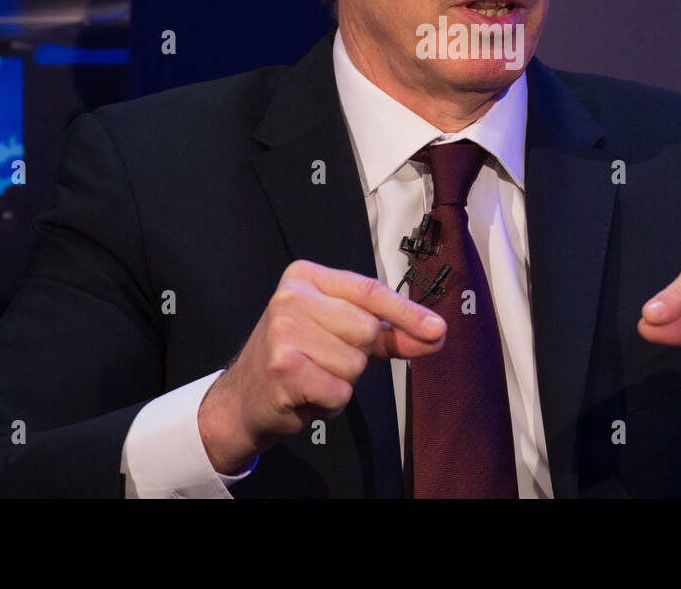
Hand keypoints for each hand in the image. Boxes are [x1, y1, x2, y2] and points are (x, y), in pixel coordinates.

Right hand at [198, 260, 446, 473]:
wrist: (243, 400)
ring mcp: (284, 330)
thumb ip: (389, 333)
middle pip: (367, 330)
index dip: (406, 313)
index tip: (437, 330)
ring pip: (356, 364)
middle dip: (356, 356)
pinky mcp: (283, 366)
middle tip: (322, 361)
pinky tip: (304, 394)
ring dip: (341, 382)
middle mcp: (292, 296)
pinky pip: (339, 391)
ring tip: (312, 377)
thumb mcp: (341, 335)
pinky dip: (329, 402)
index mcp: (307, 277)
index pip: (370, 291)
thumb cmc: (296, 360)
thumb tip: (435, 333)